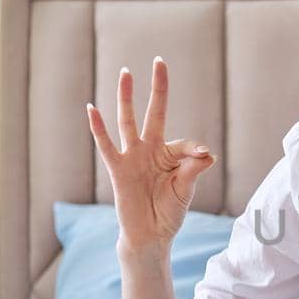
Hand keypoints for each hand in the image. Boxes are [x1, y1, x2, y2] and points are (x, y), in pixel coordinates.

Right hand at [86, 56, 217, 255]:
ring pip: (128, 121)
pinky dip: (98, 128)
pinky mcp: (117, 169)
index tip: (203, 155)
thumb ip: (193, 169)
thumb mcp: (186, 190)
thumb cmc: (169, 212)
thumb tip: (207, 153)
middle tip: (158, 63)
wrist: (150, 235)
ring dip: (127, 97)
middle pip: (153, 112)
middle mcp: (150, 150)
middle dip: (157, 89)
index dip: (195, 149)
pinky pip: (106, 145)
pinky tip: (92, 109)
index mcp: (171, 155)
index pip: (186, 143)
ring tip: (126, 73)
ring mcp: (133, 157)